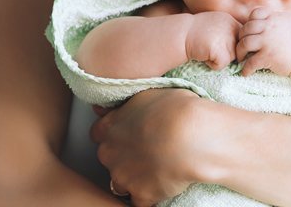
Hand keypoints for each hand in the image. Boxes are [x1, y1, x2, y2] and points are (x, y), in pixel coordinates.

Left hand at [91, 89, 206, 206]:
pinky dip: (151, 195)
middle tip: (148, 149)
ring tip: (157, 169)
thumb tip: (125, 107)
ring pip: (121, 182)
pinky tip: (164, 185)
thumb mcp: (150, 94)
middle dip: (124, 156)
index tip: (129, 133)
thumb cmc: (176, 111)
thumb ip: (131, 104)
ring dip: (135, 178)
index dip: (115, 133)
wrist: (191, 137)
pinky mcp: (141, 195)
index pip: (99, 132)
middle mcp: (110, 153)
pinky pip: (141, 201)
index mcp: (110, 126)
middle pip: (109, 158)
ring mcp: (123, 176)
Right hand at [185, 11, 240, 69]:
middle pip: (239, 49)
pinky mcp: (220, 50)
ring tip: (206, 50)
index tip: (217, 44)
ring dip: (219, 58)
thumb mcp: (215, 24)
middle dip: (226, 52)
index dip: (232, 45)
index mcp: (230, 20)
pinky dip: (212, 64)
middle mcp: (231, 27)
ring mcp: (226, 38)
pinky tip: (203, 55)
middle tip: (211, 46)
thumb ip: (229, 31)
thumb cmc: (194, 32)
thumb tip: (242, 49)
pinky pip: (222, 65)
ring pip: (232, 58)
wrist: (179, 34)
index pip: (243, 38)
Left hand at [236, 7, 290, 76]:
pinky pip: (250, 63)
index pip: (255, 14)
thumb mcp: (290, 22)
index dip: (250, 22)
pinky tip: (246, 72)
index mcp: (274, 18)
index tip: (250, 31)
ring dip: (240, 52)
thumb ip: (276, 18)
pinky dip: (246, 69)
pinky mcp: (267, 57)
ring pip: (244, 44)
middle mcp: (269, 27)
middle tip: (242, 46)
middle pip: (246, 29)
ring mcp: (267, 42)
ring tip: (242, 58)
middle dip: (241, 38)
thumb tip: (266, 17)